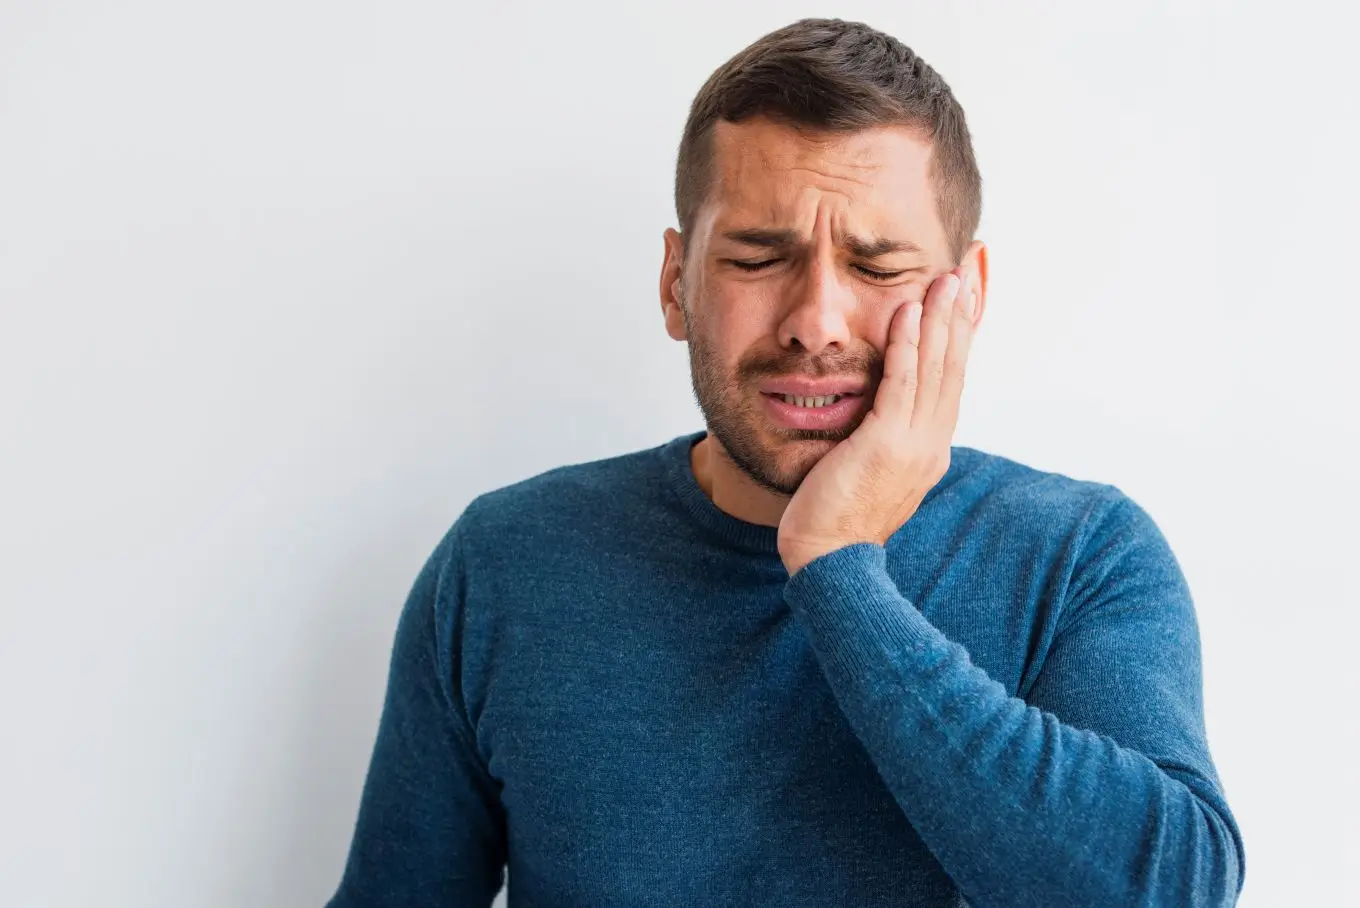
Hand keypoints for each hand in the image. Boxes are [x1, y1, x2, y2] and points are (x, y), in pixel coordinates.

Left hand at [778, 265, 978, 576]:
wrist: (829, 562)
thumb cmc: (836, 519)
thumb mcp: (870, 471)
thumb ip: (882, 439)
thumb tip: (878, 414)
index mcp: (930, 450)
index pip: (950, 382)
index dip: (958, 337)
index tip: (961, 299)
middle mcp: (932, 445)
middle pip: (953, 368)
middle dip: (959, 316)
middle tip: (965, 271)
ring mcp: (914, 445)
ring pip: (936, 370)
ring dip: (940, 319)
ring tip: (945, 278)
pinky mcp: (887, 444)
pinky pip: (903, 384)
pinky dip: (909, 346)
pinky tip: (908, 313)